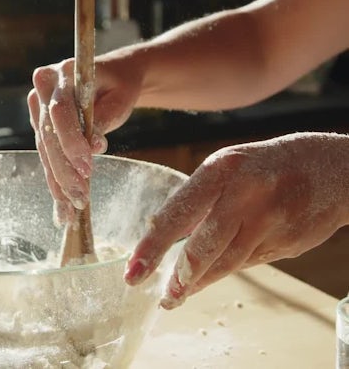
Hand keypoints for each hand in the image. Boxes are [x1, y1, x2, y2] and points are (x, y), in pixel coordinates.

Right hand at [27, 52, 142, 224]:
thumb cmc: (119, 87)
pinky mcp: (40, 127)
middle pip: (48, 135)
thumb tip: (94, 147)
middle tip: (80, 197)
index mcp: (62, 73)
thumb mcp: (119, 99)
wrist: (114, 79)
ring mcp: (38, 108)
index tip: (87, 168)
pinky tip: (62, 205)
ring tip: (72, 208)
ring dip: (58, 181)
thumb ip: (104, 119)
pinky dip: (56, 181)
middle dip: (64, 169)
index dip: (71, 141)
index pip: (59, 111)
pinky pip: (46, 156)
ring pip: (45, 150)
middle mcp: (43, 88)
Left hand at [124, 132, 348, 308]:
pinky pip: (249, 263)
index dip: (153, 246)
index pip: (178, 212)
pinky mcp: (289, 243)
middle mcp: (247, 194)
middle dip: (179, 277)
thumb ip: (203, 199)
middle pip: (204, 246)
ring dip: (198, 283)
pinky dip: (226, 271)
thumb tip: (168, 235)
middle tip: (162, 296)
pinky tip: (210, 277)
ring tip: (177, 295)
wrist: (342, 170)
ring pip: (226, 263)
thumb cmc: (273, 165)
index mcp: (223, 169)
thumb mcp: (232, 167)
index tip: (134, 270)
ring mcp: (272, 221)